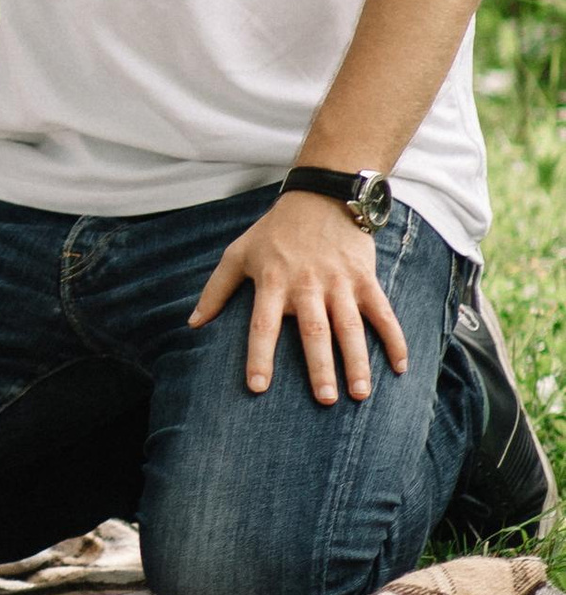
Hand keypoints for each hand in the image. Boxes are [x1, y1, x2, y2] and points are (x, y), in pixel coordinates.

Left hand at [188, 192, 409, 402]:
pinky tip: (400, 367)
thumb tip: (193, 324)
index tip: (258, 388)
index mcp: (272, 281)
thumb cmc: (274, 231)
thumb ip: (216, 290)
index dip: (259, 356)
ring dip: (357, 361)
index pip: (262, 325)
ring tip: (360, 394)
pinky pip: (383, 312)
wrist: (320, 195)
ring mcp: (339, 281)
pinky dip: (394, 339)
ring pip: (350, 327)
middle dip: (319, 366)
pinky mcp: (365, 278)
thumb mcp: (238, 252)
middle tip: (324, 400)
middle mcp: (306, 284)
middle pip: (313, 331)